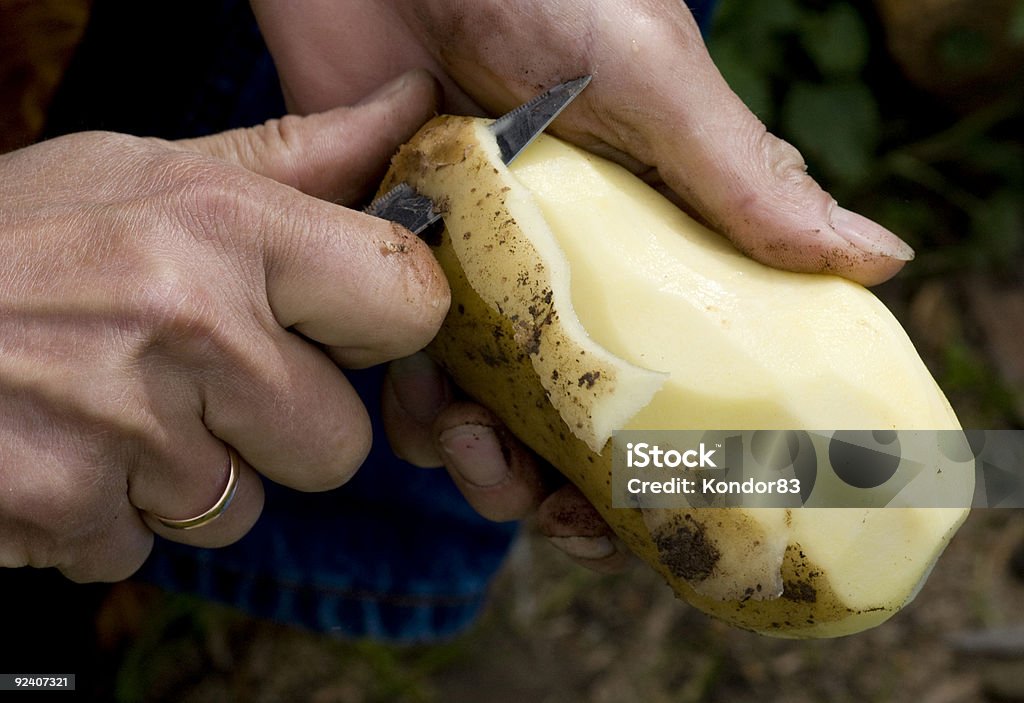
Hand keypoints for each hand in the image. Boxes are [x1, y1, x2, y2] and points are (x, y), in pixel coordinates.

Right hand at [0, 72, 447, 581]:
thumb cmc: (16, 236)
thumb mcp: (149, 170)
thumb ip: (296, 158)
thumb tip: (411, 104)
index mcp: (228, 227)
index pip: (409, 304)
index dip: (383, 328)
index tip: (339, 325)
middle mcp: (193, 327)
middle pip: (340, 443)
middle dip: (282, 427)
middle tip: (201, 377)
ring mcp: (130, 431)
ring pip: (244, 509)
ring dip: (191, 475)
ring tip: (115, 405)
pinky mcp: (68, 511)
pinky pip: (148, 547)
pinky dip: (111, 514)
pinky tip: (66, 447)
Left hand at [248, 0, 913, 570]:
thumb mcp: (650, 76)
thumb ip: (740, 175)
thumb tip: (877, 260)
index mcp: (645, 239)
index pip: (680, 369)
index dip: (676, 455)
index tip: (662, 512)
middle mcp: (565, 271)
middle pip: (579, 416)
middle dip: (566, 486)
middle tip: (551, 509)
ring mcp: (478, 273)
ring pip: (488, 413)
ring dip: (483, 462)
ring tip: (472, 454)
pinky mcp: (397, 263)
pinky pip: (402, 369)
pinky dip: (408, 409)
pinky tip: (418, 408)